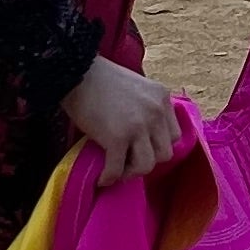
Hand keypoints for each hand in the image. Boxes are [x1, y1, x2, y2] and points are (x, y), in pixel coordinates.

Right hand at [63, 52, 185, 181]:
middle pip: (165, 153)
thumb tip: (142, 138)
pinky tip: (102, 177)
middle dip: (146, 160)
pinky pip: (117, 168)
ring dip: (131, 172)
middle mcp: (156, 112)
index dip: (157, 145)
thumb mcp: (136, 87)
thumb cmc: (99, 79)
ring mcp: (138, 126)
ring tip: (117, 169)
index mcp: (162, 98)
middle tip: (128, 159)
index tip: (141, 148)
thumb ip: (146, 108)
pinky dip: (109, 177)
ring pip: (147, 165)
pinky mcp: (117, 138)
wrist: (75, 71)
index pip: (174, 135)